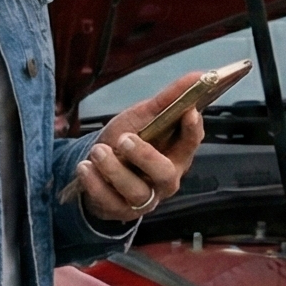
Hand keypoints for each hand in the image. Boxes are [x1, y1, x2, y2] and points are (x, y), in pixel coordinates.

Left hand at [73, 73, 206, 223]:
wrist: (98, 168)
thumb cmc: (128, 141)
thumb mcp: (144, 117)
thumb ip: (169, 99)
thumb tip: (200, 74)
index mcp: (176, 155)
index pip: (191, 143)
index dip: (192, 129)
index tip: (188, 111)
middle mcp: (164, 180)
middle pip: (165, 173)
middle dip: (145, 156)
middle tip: (124, 139)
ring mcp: (143, 199)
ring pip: (135, 190)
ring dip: (113, 169)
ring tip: (97, 151)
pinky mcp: (119, 210)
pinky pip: (108, 201)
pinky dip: (94, 183)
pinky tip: (84, 167)